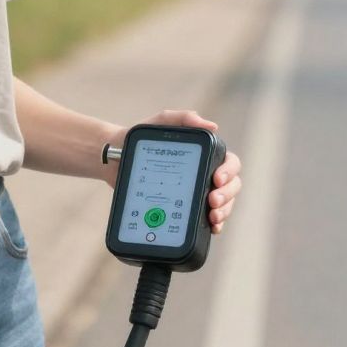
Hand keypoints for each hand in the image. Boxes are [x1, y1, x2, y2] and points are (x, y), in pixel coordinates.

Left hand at [106, 108, 242, 234]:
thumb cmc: (141, 140)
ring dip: (224, 211)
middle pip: (232, 186)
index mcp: (204, 155)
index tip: (217, 179)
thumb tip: (213, 126)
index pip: (230, 163)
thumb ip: (183, 118)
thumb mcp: (160, 123)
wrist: (115, 161)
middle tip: (212, 201)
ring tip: (212, 217)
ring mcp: (197, 194)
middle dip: (227, 195)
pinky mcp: (185, 209)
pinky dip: (214, 225)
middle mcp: (205, 175)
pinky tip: (211, 228)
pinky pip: (207, 220)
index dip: (229, 172)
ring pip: (224, 204)